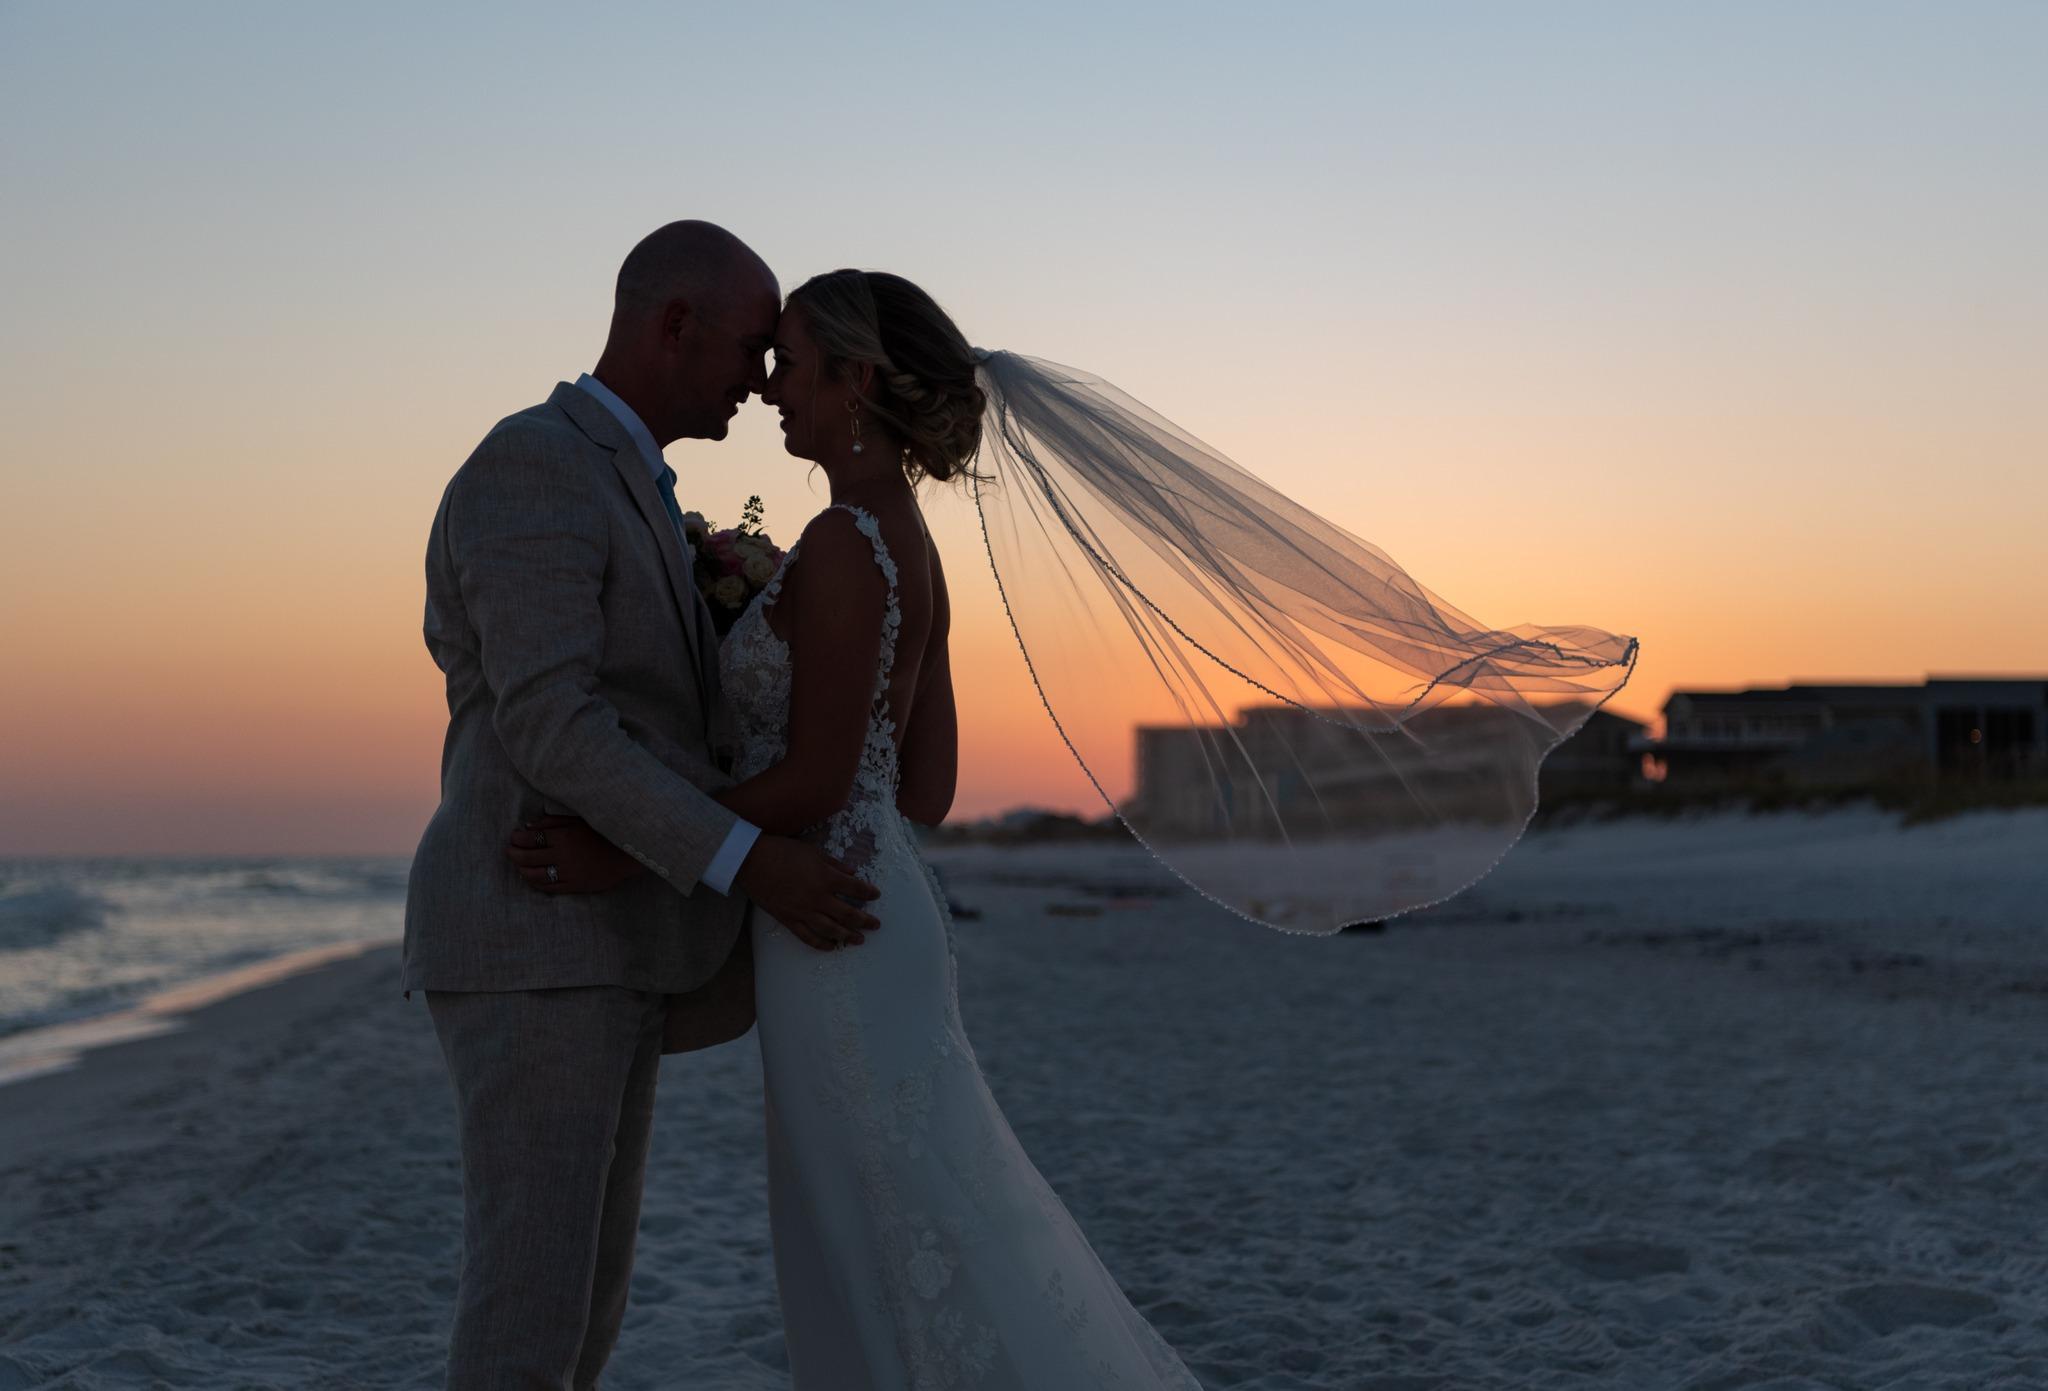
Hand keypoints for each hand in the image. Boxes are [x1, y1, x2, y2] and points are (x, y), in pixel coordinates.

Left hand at [506, 815, 648, 894]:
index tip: (514, 837)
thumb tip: (529, 825)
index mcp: (565, 837)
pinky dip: (536, 883)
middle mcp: (565, 856)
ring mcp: (570, 873)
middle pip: (530, 857)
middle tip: (509, 851)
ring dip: (522, 870)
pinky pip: (550, 887)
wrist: (626, 854)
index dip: (519, 838)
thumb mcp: (578, 820)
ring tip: (518, 865)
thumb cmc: (602, 832)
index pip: (533, 838)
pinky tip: (530, 878)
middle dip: (515, 854)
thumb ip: (553, 821)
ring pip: (537, 875)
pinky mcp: (576, 886)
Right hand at [735, 834, 880, 951]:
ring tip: (860, 940)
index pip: (855, 888)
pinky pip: (808, 937)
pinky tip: (831, 947)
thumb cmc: (783, 851)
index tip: (875, 895)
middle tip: (876, 925)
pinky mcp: (789, 920)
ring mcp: (803, 912)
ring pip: (831, 930)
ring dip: (848, 936)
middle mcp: (818, 898)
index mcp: (826, 878)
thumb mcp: (813, 852)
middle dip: (865, 921)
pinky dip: (821, 944)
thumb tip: (853, 872)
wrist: (752, 861)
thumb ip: (835, 864)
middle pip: (848, 914)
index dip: (868, 893)